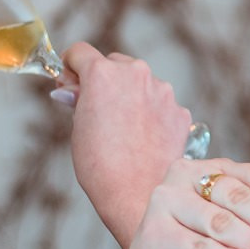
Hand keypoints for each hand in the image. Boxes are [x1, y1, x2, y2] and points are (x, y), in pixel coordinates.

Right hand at [61, 42, 192, 248]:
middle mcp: (136, 74)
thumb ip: (79, 101)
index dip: (70, 67)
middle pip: (114, 63)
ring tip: (121, 129)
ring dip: (129, 95)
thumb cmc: (101, 167)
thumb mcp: (78, 128)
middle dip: (103, 80)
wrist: (138, 197)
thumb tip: (73, 91)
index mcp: (103, 74)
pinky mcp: (179, 110)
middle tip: (94, 107)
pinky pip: (159, 103)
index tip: (70, 83)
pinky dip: (150, 113)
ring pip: (140, 82)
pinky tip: (142, 138)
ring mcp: (162, 91)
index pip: (80, 52)